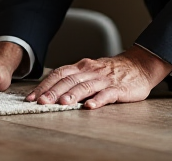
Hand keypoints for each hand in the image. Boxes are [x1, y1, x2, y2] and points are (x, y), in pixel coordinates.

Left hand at [27, 45, 171, 108]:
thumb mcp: (90, 71)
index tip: (31, 97)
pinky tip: (90, 106)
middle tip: (41, 102)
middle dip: (53, 91)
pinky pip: (107, 94)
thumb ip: (73, 79)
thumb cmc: (111, 71)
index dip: (44, 85)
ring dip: (72, 95)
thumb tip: (49, 91)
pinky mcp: (119, 88)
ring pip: (85, 86)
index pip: (59, 74)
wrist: (139, 65)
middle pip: (68, 80)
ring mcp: (104, 79)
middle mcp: (90, 71)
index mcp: (81, 67)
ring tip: (61, 104)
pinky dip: (98, 99)